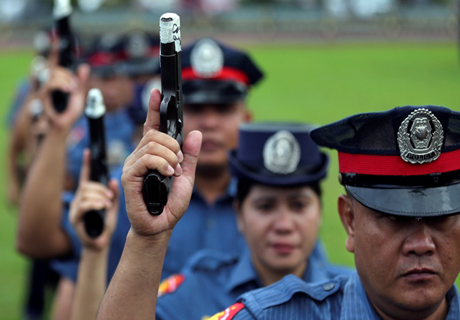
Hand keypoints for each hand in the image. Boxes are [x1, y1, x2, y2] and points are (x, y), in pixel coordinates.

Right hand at [39, 46, 89, 131]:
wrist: (61, 128)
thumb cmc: (69, 115)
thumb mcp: (79, 96)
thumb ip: (81, 82)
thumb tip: (85, 66)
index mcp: (56, 83)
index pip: (53, 63)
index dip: (55, 51)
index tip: (58, 40)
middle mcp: (47, 84)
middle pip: (52, 67)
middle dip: (65, 72)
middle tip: (75, 84)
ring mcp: (42, 90)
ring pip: (50, 74)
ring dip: (64, 78)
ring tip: (72, 87)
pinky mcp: (41, 98)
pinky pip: (48, 86)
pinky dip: (59, 85)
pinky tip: (69, 89)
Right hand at [69, 150, 118, 250]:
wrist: (99, 246)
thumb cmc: (106, 226)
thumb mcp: (113, 208)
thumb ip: (113, 195)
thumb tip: (113, 180)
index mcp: (87, 196)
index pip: (85, 176)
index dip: (86, 164)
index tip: (88, 151)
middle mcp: (78, 200)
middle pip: (86, 185)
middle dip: (100, 188)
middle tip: (111, 197)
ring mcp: (74, 209)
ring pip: (85, 193)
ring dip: (99, 196)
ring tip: (107, 204)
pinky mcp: (74, 218)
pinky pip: (83, 205)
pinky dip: (94, 204)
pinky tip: (102, 206)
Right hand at [121, 89, 201, 237]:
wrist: (161, 225)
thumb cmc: (171, 203)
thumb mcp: (187, 176)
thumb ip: (190, 155)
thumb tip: (195, 132)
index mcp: (153, 154)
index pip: (151, 126)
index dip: (153, 109)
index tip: (156, 92)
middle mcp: (140, 156)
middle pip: (155, 134)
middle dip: (173, 145)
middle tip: (179, 163)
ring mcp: (133, 165)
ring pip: (152, 145)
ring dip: (170, 156)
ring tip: (174, 172)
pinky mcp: (129, 176)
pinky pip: (146, 158)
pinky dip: (161, 163)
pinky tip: (167, 174)